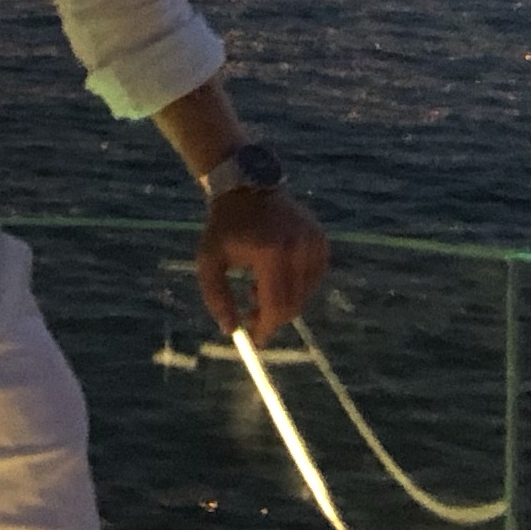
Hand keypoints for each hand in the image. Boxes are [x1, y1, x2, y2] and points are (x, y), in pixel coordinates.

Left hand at [199, 185, 328, 339]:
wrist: (247, 189)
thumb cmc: (224, 227)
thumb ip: (216, 297)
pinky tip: (274, 274)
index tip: (255, 339)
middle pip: (293, 304)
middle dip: (272, 317)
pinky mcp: (322, 241)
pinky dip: (294, 286)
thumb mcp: (208, 261)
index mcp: (270, 252)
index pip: (276, 304)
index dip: (266, 327)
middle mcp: (298, 248)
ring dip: (281, 300)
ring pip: (304, 294)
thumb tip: (231, 331)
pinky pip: (312, 279)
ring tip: (256, 284)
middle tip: (252, 316)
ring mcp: (314, 243)